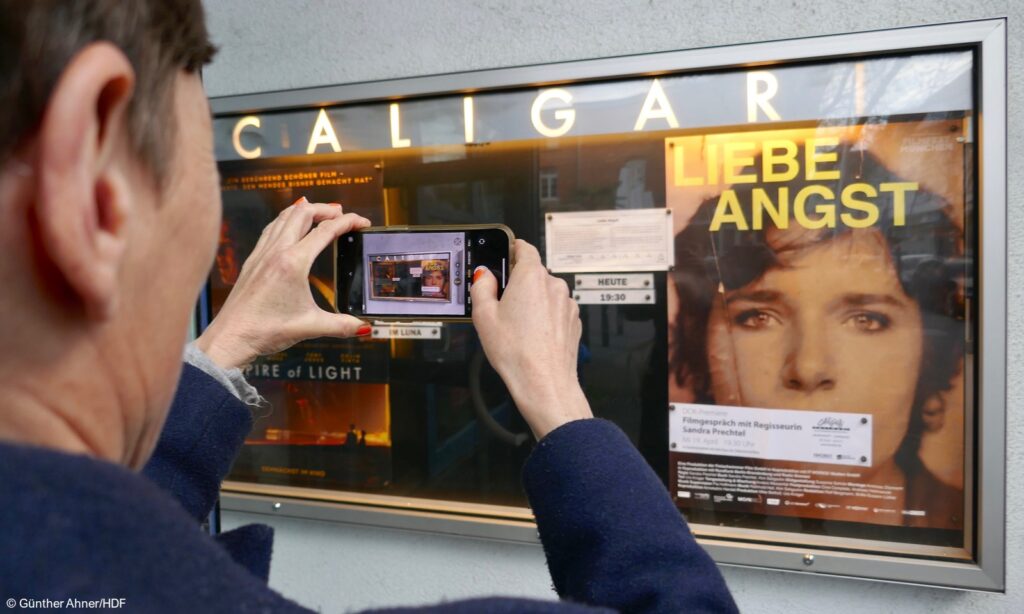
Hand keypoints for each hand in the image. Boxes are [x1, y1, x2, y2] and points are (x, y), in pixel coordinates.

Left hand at [196, 198, 371, 368]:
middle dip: (326, 208)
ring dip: (305, 210)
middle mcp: (276, 252)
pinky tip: (290, 227)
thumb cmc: (265, 330)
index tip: (362, 222)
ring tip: (320, 213)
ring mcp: (262, 254)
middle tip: (342, 214)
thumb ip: (341, 325)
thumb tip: (363, 327)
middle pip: (303, 213)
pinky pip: (271, 229)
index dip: (348, 222)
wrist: (230, 337)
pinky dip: (286, 220)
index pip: (326, 231)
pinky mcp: (252, 260)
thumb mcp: (310, 327)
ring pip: (284, 217)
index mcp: (293, 263)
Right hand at [470, 240, 592, 438]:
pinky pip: (556, 311)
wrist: (544, 383)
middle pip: (534, 274)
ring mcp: (567, 304)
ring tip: (517, 327)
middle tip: (501, 305)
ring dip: (533, 302)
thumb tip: (484, 275)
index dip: (512, 249)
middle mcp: (554, 285)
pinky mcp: (573, 321)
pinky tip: (532, 336)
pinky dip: (545, 317)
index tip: (504, 255)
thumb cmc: (515, 352)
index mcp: (531, 276)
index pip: (524, 248)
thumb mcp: (483, 316)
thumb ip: (481, 287)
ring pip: (546, 294)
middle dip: (518, 284)